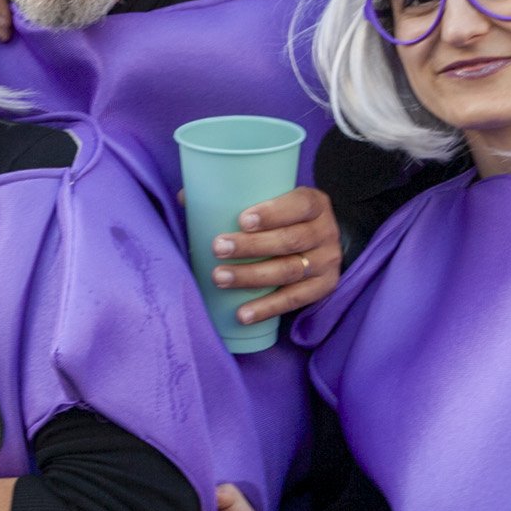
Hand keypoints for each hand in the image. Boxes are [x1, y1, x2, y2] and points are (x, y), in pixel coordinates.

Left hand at [207, 185, 341, 324]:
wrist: (321, 241)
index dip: (272, 212)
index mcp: (314, 203)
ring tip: (219, 278)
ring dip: (252, 277)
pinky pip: (295, 300)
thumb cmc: (285, 217)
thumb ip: (234, 196)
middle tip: (218, 248)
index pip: (299, 205)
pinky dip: (267, 308)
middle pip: (290, 240)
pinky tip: (243, 314)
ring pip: (290, 271)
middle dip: (252, 246)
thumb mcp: (272, 199)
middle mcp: (326, 232)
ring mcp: (327, 262)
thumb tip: (183, 197)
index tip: (242, 220)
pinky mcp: (323, 287)